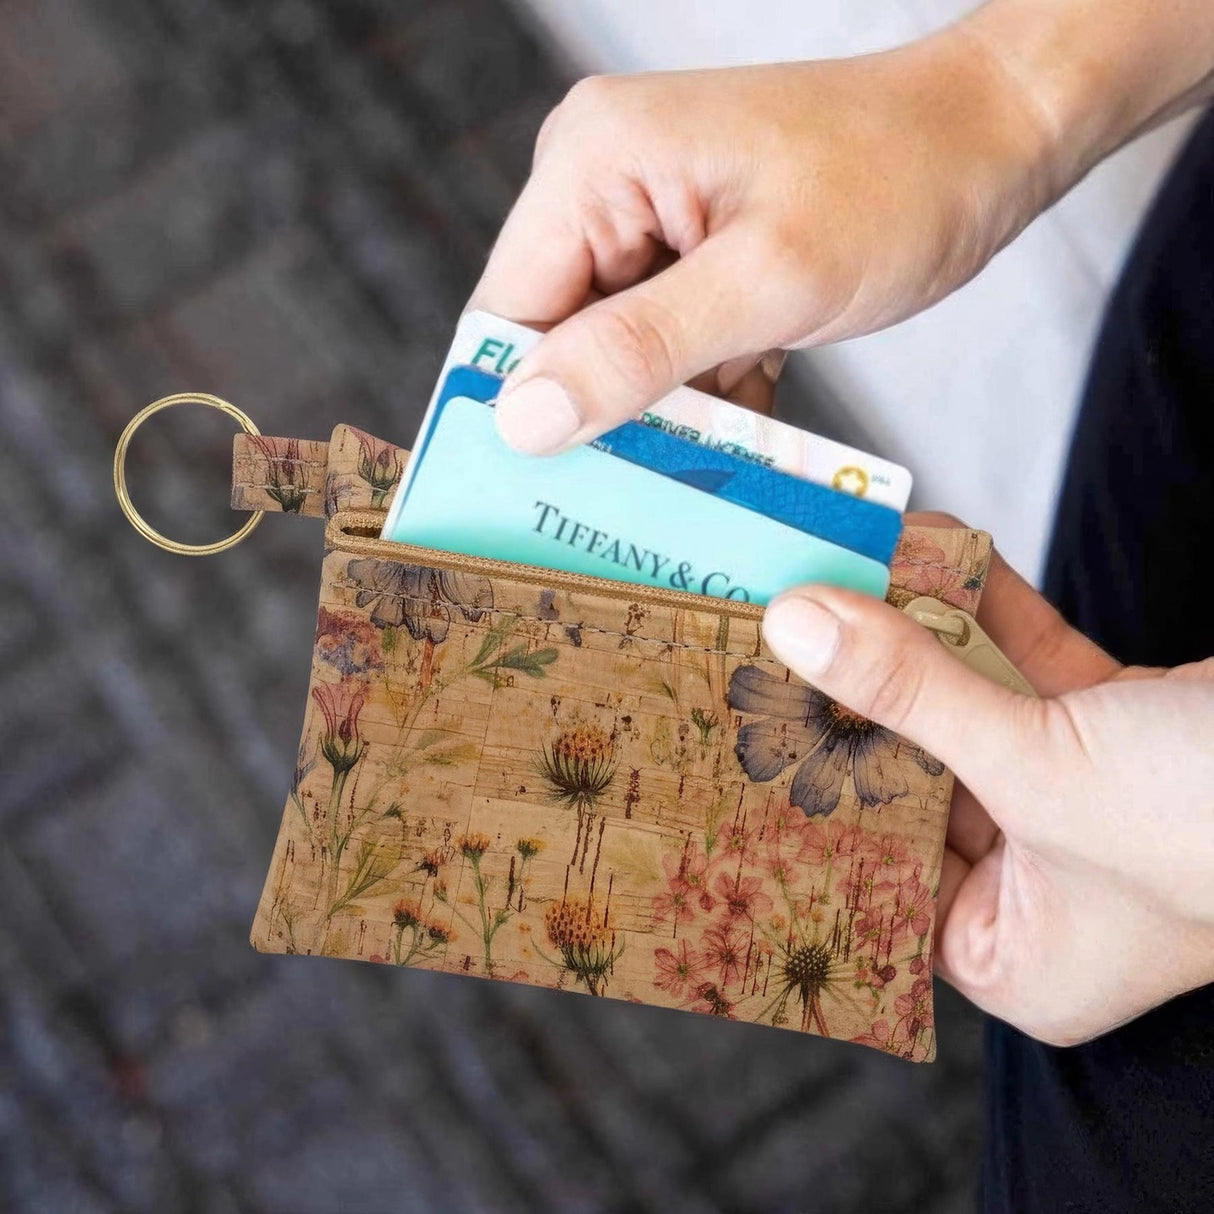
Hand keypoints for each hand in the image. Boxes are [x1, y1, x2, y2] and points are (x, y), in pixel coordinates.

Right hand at [471, 36, 1054, 453]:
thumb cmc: (900, 179)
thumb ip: (640, 349)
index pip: (506, 313)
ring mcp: (644, 220)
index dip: (514, 411)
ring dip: (656, 414)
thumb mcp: (770, 279)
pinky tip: (744, 415)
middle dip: (596, 418)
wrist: (989, 138)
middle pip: (553, 339)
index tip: (534, 502)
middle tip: (635, 495)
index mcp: (595, 161)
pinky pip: (659, 348)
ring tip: (706, 455)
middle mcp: (602, 182)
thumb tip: (522, 420)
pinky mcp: (686, 255)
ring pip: (609, 355)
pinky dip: (697, 395)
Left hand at [760, 522, 1213, 1045]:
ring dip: (917, 637)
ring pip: (966, 712)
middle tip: (773, 633)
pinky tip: (934, 551)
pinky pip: (1029, 668)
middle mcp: (1039, 884)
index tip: (740, 728)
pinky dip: (988, 612)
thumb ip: (913, 694)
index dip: (806, 798)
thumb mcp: (1042, 768)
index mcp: (1015, 952)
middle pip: (911, 780)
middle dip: (854, 699)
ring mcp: (1077, 800)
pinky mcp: (1116, 728)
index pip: (874, 873)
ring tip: (839, 570)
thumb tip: (796, 629)